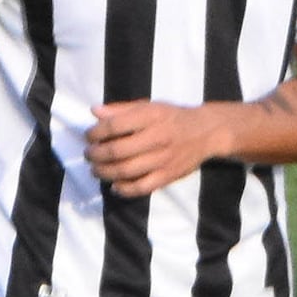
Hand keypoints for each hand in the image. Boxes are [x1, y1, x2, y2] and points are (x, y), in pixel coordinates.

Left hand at [83, 98, 231, 199]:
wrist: (206, 132)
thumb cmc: (172, 117)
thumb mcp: (149, 106)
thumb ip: (121, 109)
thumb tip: (95, 112)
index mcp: (150, 117)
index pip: (114, 126)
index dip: (95, 133)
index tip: (89, 136)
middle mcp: (157, 138)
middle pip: (117, 151)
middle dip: (96, 155)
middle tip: (89, 155)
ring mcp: (164, 159)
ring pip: (126, 171)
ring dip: (105, 172)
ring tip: (96, 170)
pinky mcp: (169, 175)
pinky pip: (143, 187)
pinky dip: (125, 189)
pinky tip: (115, 186)